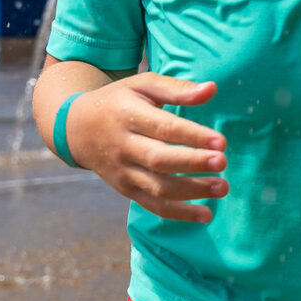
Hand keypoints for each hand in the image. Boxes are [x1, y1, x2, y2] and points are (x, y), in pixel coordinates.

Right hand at [66, 74, 228, 222]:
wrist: (76, 129)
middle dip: (192, 164)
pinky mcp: (126, 190)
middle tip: (223, 163)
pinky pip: (152, 205)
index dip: (193, 136)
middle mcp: (123, 147)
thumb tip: (212, 89)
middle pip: (159, 160)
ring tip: (222, 188)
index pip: (164, 128)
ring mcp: (123, 172)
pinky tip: (205, 215)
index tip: (221, 141)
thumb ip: (176, 89)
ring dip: (191, 191)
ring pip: (157, 187)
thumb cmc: (119, 101)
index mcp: (128, 116)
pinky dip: (178, 213)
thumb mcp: (142, 85)